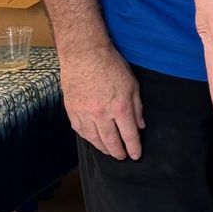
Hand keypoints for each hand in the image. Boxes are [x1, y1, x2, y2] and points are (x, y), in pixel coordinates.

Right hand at [61, 42, 144, 159]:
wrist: (84, 54)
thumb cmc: (112, 66)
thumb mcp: (133, 85)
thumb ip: (137, 108)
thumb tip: (140, 126)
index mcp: (120, 108)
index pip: (129, 135)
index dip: (134, 148)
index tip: (136, 155)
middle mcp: (101, 114)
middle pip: (111, 141)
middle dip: (118, 152)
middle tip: (122, 157)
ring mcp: (84, 113)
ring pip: (94, 139)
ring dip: (103, 148)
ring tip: (109, 152)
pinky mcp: (71, 110)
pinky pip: (80, 130)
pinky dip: (88, 138)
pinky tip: (93, 140)